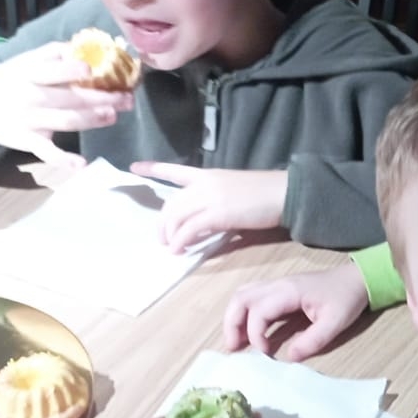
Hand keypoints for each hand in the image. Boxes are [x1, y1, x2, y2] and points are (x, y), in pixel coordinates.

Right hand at [0, 41, 132, 167]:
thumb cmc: (8, 80)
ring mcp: (30, 121)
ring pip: (66, 121)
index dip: (73, 70)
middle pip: (70, 98)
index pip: (54, 71)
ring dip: (92, 120)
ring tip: (113, 116)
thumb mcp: (23, 61)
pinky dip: (64, 160)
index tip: (94, 70)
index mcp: (29, 73)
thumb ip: (52, 54)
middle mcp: (30, 96)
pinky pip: (47, 152)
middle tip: (126, 98)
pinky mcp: (28, 142)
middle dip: (101, 98)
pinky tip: (82, 164)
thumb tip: (84, 47)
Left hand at [132, 162, 288, 252]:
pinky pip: (189, 229)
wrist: (283, 193)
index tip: (134, 167)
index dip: (153, 169)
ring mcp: (210, 197)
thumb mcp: (234, 193)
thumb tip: (202, 225)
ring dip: (170, 235)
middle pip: (171, 203)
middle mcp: (204, 184)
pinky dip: (181, 241)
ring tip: (171, 248)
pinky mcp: (218, 213)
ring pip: (176, 216)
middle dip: (162, 223)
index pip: (176, 171)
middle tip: (163, 239)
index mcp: (208, 176)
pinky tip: (180, 250)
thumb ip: (215, 203)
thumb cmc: (265, 195)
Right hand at [223, 265, 370, 360]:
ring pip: (243, 295)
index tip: (265, 353)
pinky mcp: (279, 289)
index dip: (256, 334)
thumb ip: (312, 341)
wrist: (357, 279)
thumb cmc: (346, 299)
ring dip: (234, 317)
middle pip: (241, 298)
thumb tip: (289, 357)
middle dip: (232, 324)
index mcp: (289, 291)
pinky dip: (243, 312)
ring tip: (236, 342)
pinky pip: (252, 296)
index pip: (258, 311)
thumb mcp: (335, 323)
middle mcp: (277, 284)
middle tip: (233, 348)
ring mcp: (277, 284)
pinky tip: (247, 330)